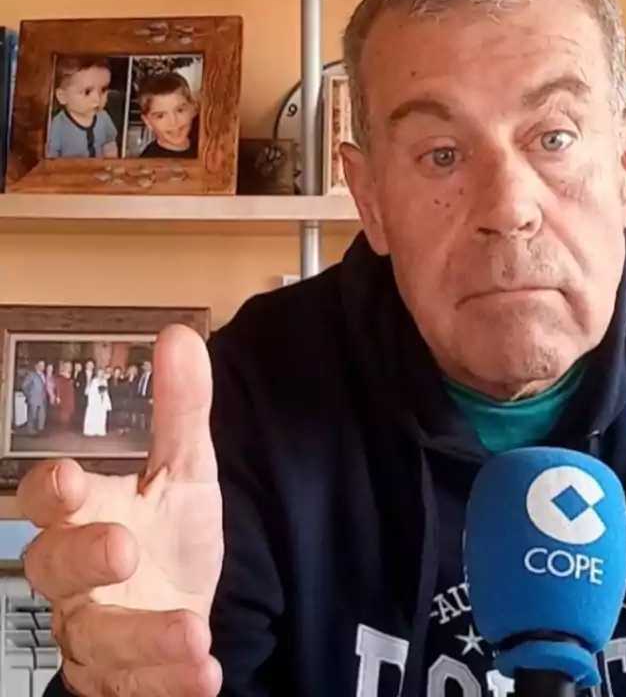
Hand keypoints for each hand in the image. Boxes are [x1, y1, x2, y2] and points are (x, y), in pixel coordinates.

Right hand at [18, 325, 223, 695]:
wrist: (180, 603)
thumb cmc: (166, 532)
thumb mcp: (184, 469)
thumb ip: (180, 410)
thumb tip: (179, 335)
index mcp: (86, 516)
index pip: (50, 500)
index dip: (52, 490)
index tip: (67, 476)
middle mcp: (78, 577)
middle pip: (55, 568)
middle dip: (83, 557)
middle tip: (123, 546)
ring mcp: (96, 630)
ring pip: (97, 637)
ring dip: (142, 636)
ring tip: (189, 632)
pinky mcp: (122, 676)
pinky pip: (136, 686)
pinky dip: (170, 684)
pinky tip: (203, 676)